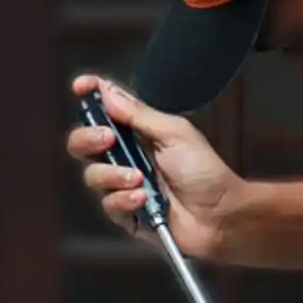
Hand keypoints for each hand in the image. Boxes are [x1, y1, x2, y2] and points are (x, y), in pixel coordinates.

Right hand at [66, 75, 242, 259]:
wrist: (220, 214)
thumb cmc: (205, 172)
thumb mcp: (175, 133)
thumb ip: (139, 114)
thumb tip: (107, 91)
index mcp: (137, 133)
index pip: (103, 111)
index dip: (89, 97)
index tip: (81, 87)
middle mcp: (126, 158)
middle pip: (83, 144)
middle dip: (88, 138)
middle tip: (107, 138)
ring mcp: (124, 187)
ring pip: (92, 175)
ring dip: (112, 174)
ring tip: (139, 178)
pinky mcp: (127, 215)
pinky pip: (108, 205)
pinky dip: (123, 200)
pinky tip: (143, 199)